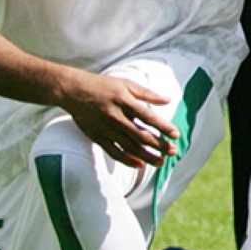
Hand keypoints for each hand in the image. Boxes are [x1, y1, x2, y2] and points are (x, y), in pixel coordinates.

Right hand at [56, 70, 179, 169]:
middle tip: (174, 152)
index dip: (164, 127)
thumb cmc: (103, 86)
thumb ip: (147, 94)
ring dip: (147, 156)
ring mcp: (106, 129)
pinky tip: (140, 165)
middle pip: (141, 136)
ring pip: (129, 147)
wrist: (73, 91)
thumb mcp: (126, 84)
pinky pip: (114, 152)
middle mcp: (116, 117)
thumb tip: (168, 100)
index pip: (148, 117)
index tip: (176, 135)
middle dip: (159, 145)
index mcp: (125, 102)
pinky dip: (127, 160)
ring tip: (161, 162)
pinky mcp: (97, 137)